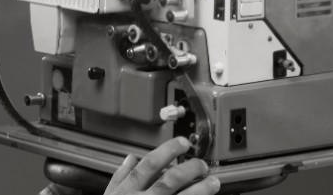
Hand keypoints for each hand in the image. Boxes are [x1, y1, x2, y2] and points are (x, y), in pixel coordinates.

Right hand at [105, 138, 219, 194]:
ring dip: (199, 190)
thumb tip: (131, 159)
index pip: (149, 165)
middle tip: (202, 164)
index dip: (168, 151)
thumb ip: (119, 177)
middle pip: (169, 181)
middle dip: (189, 169)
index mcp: (127, 192)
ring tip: (213, 182)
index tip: (183, 143)